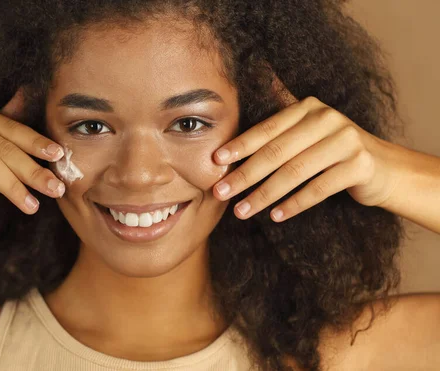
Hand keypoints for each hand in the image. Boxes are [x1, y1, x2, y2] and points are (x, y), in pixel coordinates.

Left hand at [212, 76, 399, 221]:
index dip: (240, 145)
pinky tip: (275, 215)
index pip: (267, 128)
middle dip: (244, 175)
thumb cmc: (334, 149)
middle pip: (276, 152)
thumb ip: (283, 110)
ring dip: (264, 195)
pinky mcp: (359, 166)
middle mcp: (327, 119)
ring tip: (242, 211)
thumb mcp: (310, 126)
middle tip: (220, 193)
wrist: (384, 168)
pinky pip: (319, 188)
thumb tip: (257, 70)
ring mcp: (345, 141)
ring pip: (294, 172)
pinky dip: (294, 204)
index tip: (215, 161)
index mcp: (308, 108)